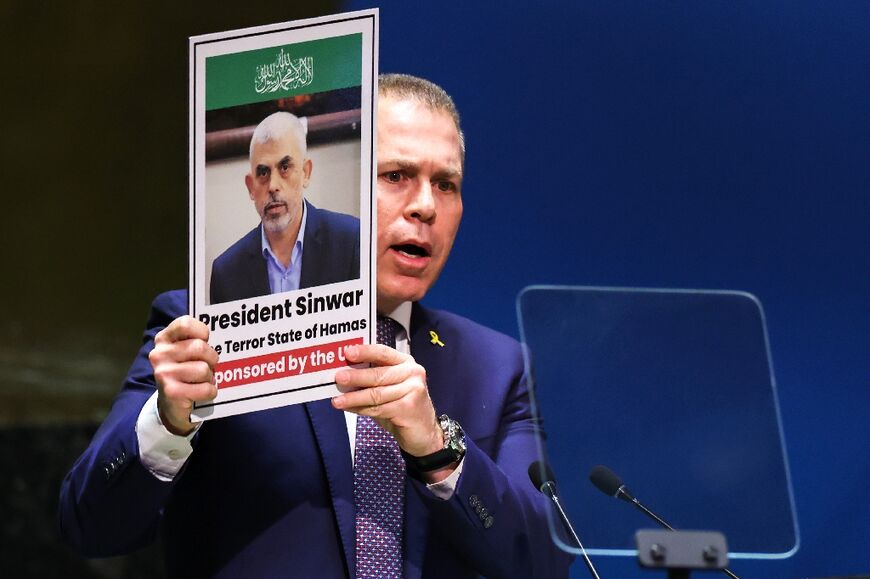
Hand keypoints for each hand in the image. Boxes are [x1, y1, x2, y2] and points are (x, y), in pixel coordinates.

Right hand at [148, 315, 218, 435]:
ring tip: (203, 379)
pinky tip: (203, 391)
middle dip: (211, 358)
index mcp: (164, 339)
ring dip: (210, 376)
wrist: (171, 404)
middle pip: (199, 347)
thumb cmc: (185, 370)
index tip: (204, 340)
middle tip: (207, 365)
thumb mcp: (185, 350)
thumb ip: (196, 338)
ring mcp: (163, 373)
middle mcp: (159, 354)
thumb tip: (222, 330)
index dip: (202, 331)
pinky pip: (206, 388)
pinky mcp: (171, 392)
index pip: (185, 323)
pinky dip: (210, 391)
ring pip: (203, 369)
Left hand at [332, 344, 443, 457]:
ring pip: (377, 394)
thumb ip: (371, 380)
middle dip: (356, 376)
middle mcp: (412, 373)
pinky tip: (350, 409)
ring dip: (354, 397)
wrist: (424, 432)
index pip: (383, 353)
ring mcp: (413, 390)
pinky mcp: (409, 408)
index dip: (365, 352)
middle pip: (378, 374)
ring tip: (338, 400)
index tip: (347, 352)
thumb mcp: (388, 388)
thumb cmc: (402, 407)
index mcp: (405, 362)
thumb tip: (343, 377)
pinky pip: (379, 408)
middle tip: (338, 378)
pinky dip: (362, 409)